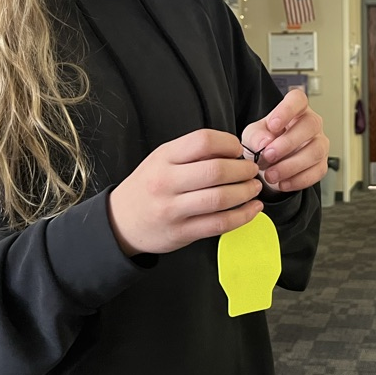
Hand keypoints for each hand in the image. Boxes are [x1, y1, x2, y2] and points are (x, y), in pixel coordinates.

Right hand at [108, 130, 262, 256]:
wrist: (121, 221)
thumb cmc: (149, 186)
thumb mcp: (162, 159)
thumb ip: (193, 153)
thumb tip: (233, 150)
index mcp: (164, 158)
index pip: (202, 141)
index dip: (228, 143)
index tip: (238, 149)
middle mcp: (166, 182)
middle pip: (216, 171)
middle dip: (243, 170)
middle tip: (252, 170)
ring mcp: (173, 210)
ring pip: (220, 199)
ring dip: (246, 192)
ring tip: (254, 187)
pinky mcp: (182, 233)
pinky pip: (219, 224)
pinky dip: (243, 216)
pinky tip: (253, 208)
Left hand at [241, 88, 328, 192]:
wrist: (269, 165)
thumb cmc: (263, 143)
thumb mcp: (252, 136)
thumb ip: (255, 136)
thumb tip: (266, 141)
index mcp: (295, 110)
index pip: (298, 100)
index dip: (287, 110)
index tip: (273, 125)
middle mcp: (311, 124)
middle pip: (311, 125)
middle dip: (288, 143)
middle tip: (268, 156)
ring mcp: (319, 144)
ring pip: (315, 151)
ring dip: (291, 165)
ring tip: (271, 175)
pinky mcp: (321, 165)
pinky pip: (317, 172)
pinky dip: (298, 180)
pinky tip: (283, 183)